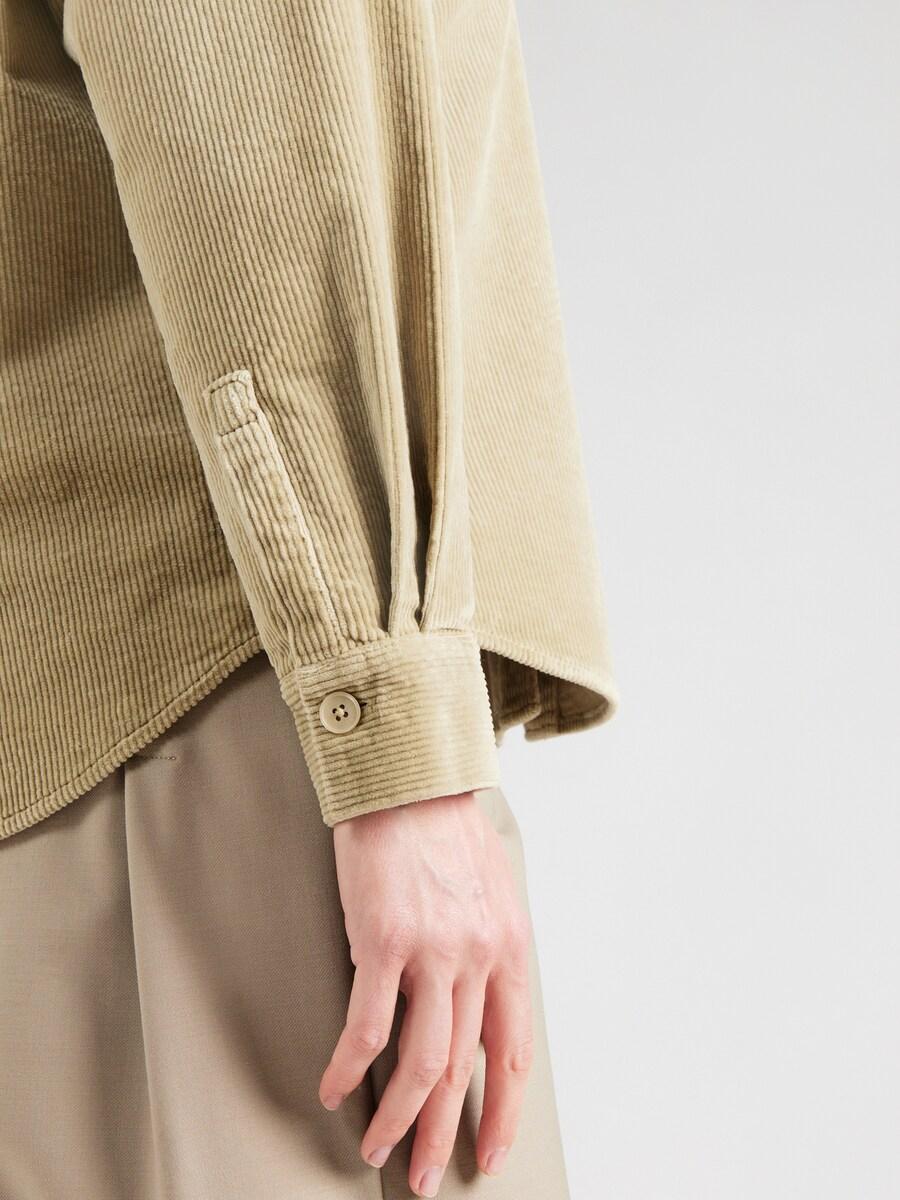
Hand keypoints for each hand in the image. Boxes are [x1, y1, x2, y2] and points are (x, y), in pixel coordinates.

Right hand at [319, 790, 533, 1197]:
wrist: (408, 776)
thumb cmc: (444, 825)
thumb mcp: (491, 887)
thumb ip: (488, 945)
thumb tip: (477, 995)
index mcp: (509, 948)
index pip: (514, 1050)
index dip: (504, 1110)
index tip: (492, 1150)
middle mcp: (478, 957)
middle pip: (464, 1069)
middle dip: (446, 1133)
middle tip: (429, 1176)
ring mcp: (432, 952)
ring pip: (421, 1062)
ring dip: (400, 1118)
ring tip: (379, 1149)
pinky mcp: (383, 942)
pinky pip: (367, 1028)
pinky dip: (349, 1067)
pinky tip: (334, 1088)